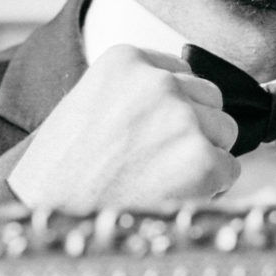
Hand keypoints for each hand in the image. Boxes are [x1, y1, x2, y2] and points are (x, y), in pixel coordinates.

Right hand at [7, 45, 239, 209]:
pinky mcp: (202, 159)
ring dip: (203, 154)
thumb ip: (134, 90)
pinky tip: (172, 194)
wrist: (46, 215)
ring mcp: (183, 119)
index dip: (170, 107)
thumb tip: (185, 97)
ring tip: (160, 178)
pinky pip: (230, 169)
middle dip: (192, 127)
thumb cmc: (59, 170)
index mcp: (127, 59)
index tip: (146, 132)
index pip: (181, 73)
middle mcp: (159, 82)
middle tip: (154, 160)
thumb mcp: (88, 103)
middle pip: (209, 98)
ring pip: (224, 131)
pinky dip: (210, 187)